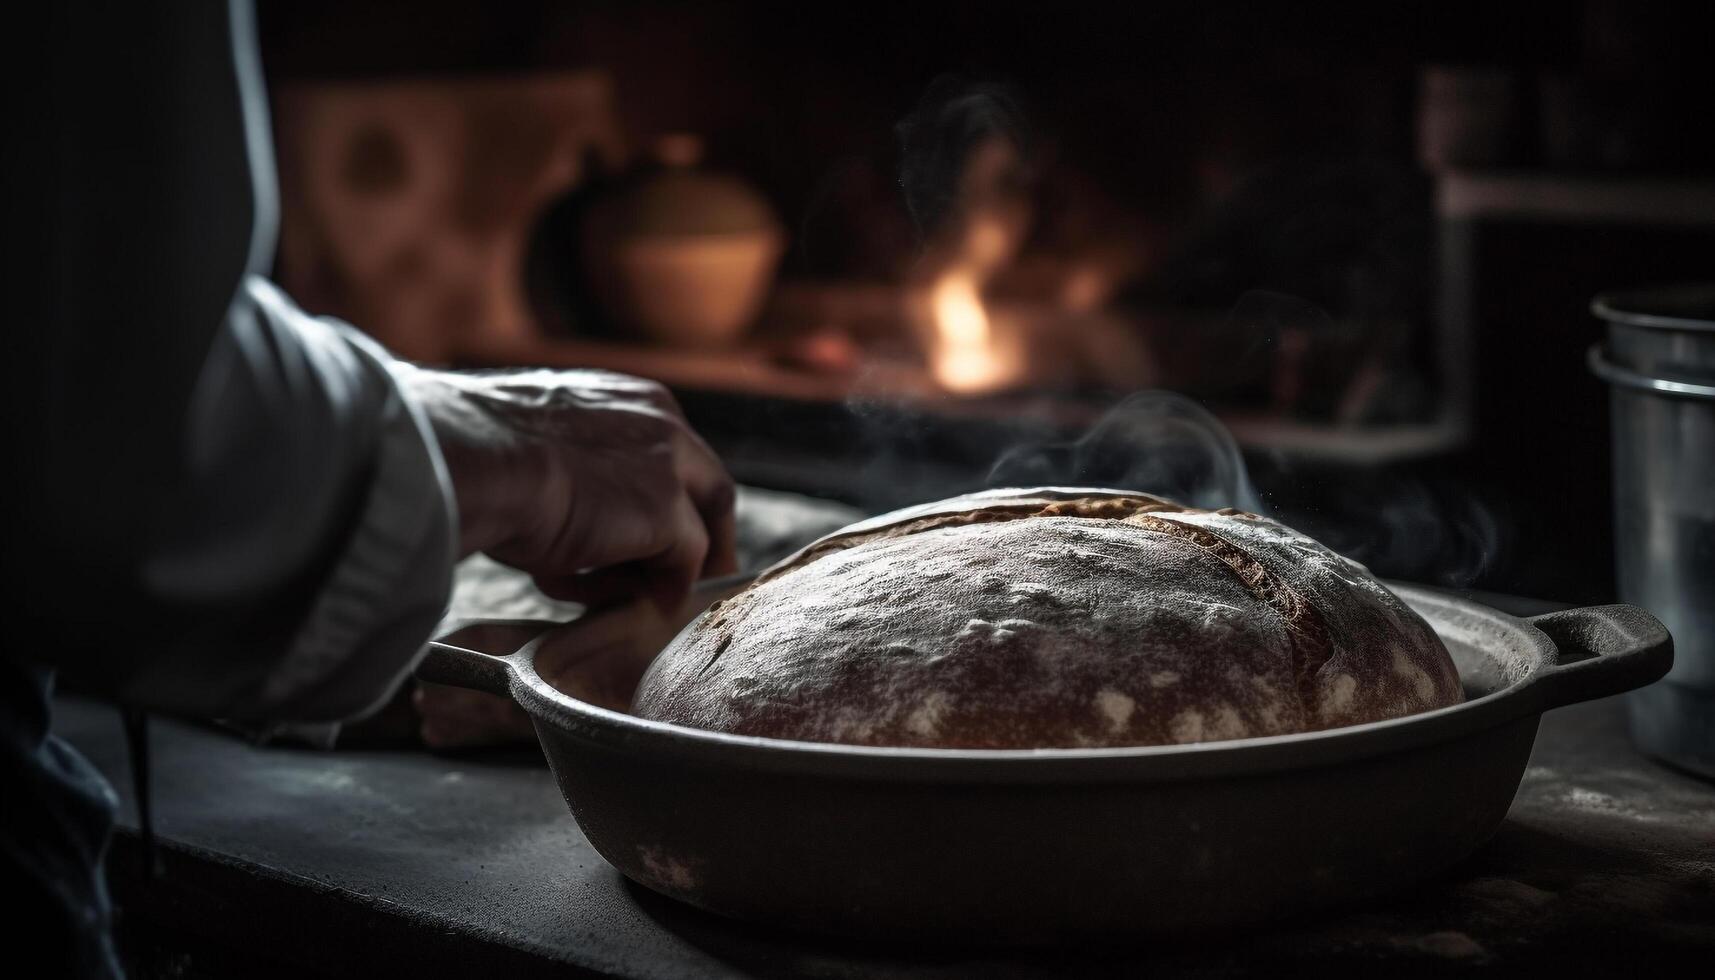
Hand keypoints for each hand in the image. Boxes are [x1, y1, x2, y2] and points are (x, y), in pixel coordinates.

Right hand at [401, 368, 736, 612]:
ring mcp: (671, 467)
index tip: (667, 535)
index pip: (677, 454)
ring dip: (658, 574)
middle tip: (686, 580)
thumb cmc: (481, 451)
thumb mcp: (539, 444)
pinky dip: (656, 591)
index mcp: (631, 400)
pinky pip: (679, 565)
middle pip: (710, 490)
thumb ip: (575, 468)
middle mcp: (663, 423)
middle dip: (705, 540)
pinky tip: (617, 603)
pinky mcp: (668, 512)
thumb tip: (575, 511)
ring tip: (605, 596)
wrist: (474, 457)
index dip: (677, 500)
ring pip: (692, 533)